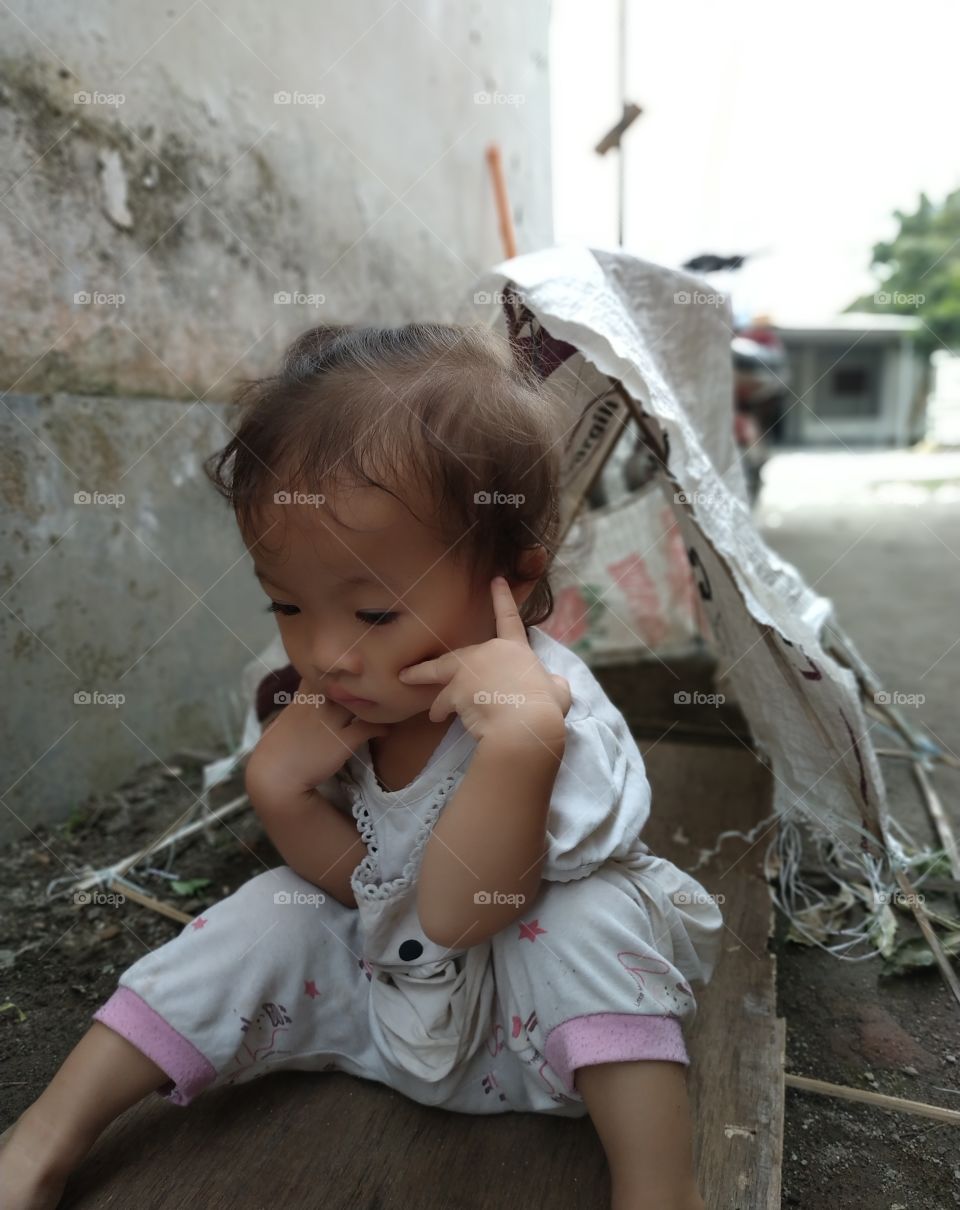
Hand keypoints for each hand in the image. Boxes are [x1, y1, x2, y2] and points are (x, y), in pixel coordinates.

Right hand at [248, 678, 388, 798]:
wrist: (275, 776)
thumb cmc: (277, 750)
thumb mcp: (286, 719)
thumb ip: (300, 706)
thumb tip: (308, 700)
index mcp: (303, 698)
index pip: (323, 672)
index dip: (339, 669)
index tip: (354, 670)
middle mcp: (317, 705)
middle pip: (345, 681)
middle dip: (362, 679)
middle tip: (381, 682)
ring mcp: (330, 722)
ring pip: (360, 702)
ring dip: (375, 702)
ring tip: (388, 705)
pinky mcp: (341, 741)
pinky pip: (368, 727)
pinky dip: (380, 727)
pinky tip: (386, 731)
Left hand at [397, 576, 570, 743]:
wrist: (525, 722)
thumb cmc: (545, 706)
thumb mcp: (558, 692)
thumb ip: (553, 684)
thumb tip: (554, 684)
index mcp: (515, 649)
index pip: (509, 617)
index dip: (502, 597)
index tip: (495, 579)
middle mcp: (488, 653)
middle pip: (457, 654)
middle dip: (438, 666)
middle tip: (417, 672)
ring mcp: (468, 670)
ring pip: (438, 673)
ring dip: (430, 686)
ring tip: (431, 707)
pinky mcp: (456, 690)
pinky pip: (442, 702)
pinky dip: (439, 711)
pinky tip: (438, 719)